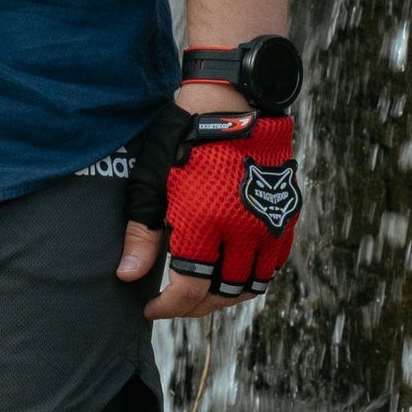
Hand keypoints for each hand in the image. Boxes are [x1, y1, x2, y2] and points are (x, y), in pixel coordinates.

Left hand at [116, 94, 301, 322]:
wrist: (235, 103)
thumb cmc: (185, 139)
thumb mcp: (153, 182)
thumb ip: (143, 234)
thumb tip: (127, 276)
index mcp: (205, 223)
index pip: (189, 289)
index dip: (168, 307)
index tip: (150, 308)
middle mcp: (242, 230)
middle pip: (221, 293)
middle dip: (193, 307)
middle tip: (173, 303)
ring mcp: (268, 225)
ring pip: (252, 284)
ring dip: (225, 296)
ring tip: (201, 293)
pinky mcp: (284, 216)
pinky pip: (273, 263)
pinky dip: (252, 276)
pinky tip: (230, 271)